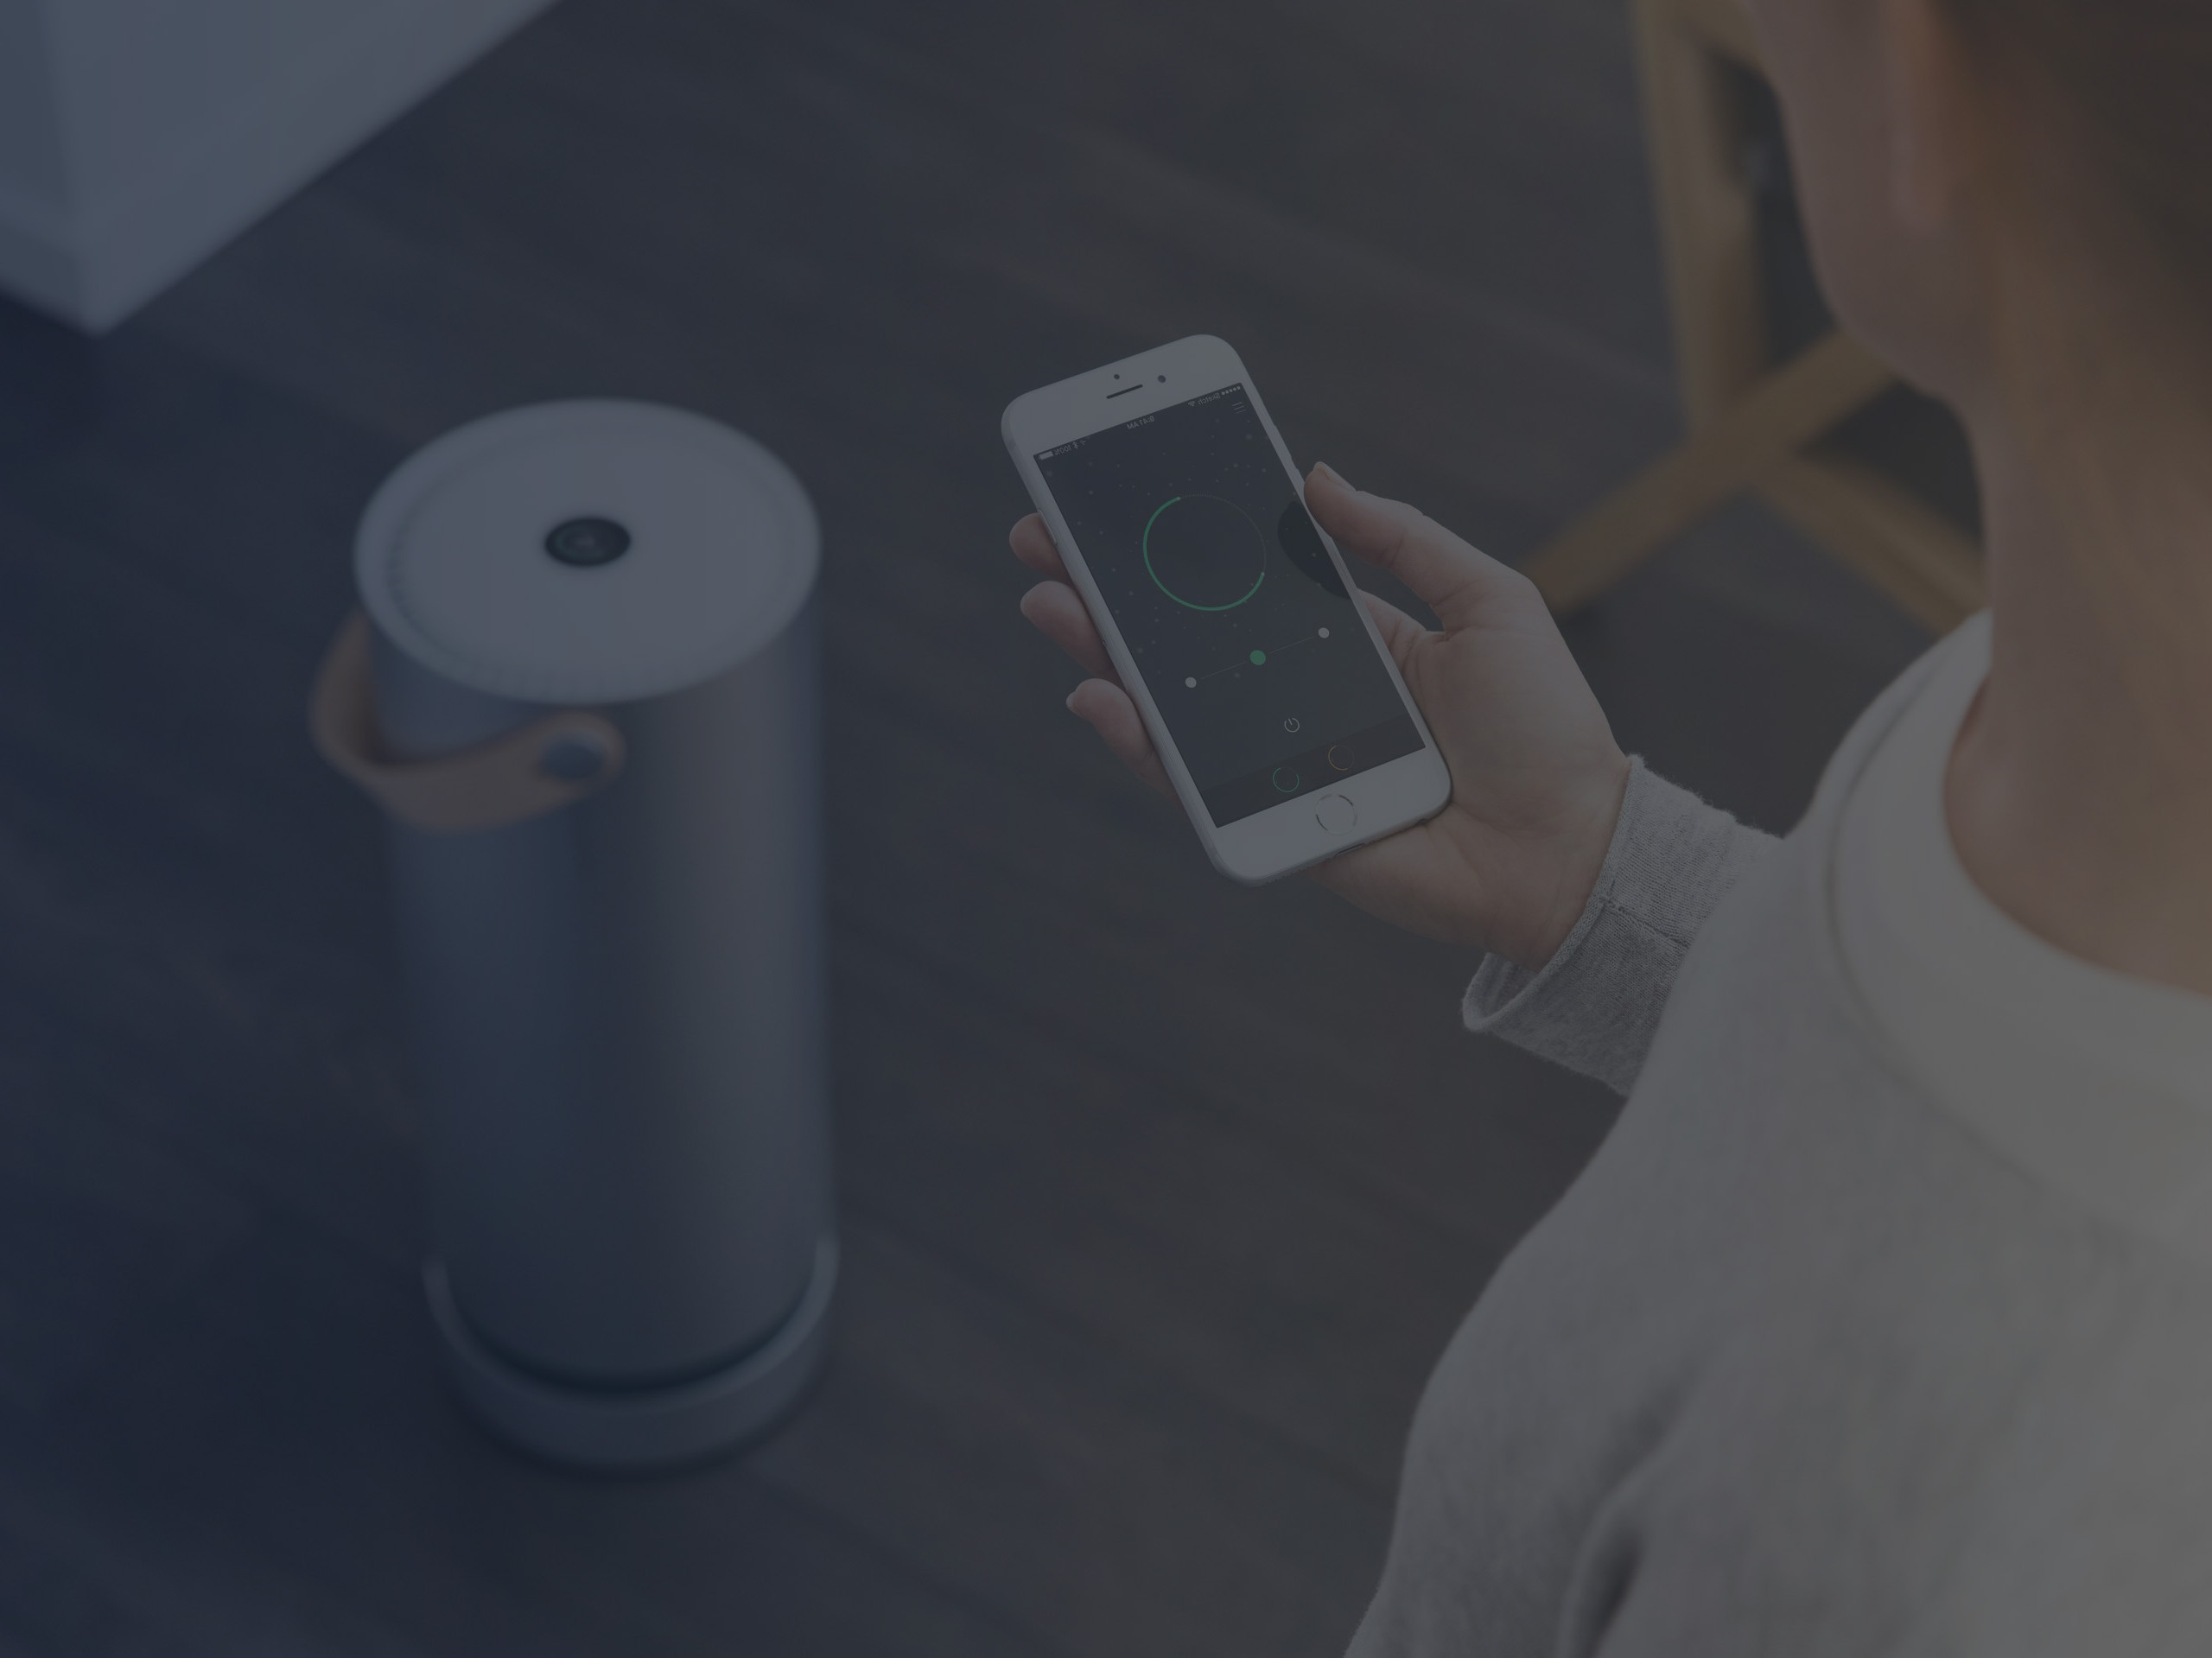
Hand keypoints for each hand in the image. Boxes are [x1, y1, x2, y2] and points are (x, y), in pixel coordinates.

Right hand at [1012, 464, 1629, 969]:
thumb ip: (1400, 538)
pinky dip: (1140, 745)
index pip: (1239, 588)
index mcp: (1348, 643)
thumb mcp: (1486, 600)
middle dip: (1109, 593)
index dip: (1178, 550)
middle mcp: (1300, 703)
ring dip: (1102, 657)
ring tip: (1052, 604)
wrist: (1572, 845)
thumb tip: (1317, 476)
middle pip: (1185, 642)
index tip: (1116, 500)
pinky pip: (1194, 785)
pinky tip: (1102, 696)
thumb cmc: (1544, 728)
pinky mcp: (1275, 824)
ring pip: (1171, 709)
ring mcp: (1280, 766)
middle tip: (1042, 543)